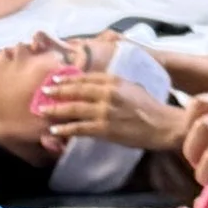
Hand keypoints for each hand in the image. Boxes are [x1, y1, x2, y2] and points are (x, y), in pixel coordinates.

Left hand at [35, 66, 183, 150]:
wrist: (164, 125)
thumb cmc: (150, 106)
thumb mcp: (132, 87)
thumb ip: (113, 84)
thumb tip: (94, 85)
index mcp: (115, 80)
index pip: (86, 77)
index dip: (68, 78)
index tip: (55, 79)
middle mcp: (108, 93)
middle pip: (76, 90)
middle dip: (57, 91)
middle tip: (43, 92)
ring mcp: (106, 111)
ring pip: (74, 109)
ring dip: (56, 110)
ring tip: (42, 111)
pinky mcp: (106, 129)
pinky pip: (80, 128)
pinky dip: (66, 129)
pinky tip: (54, 130)